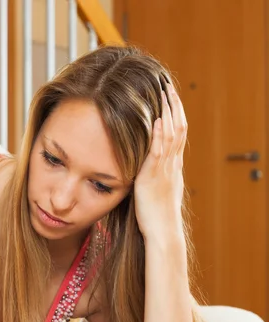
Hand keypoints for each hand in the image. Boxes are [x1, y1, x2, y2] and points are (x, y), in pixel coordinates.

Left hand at [134, 80, 187, 243]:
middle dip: (172, 106)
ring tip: (162, 92)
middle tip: (167, 85)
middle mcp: (172, 165)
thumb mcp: (158, 191)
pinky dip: (158, 135)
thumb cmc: (157, 217)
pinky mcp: (153, 178)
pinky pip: (158, 153)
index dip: (174, 114)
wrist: (162, 233)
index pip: (177, 133)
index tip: (169, 96)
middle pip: (177, 128)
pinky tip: (156, 119)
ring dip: (166, 113)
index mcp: (173, 166)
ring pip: (170, 136)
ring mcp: (164, 170)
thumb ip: (154, 176)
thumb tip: (147, 168)